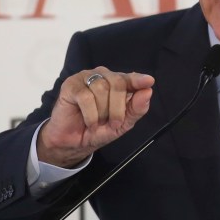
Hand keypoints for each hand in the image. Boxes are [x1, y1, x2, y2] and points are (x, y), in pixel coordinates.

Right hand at [37, 68, 154, 167]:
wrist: (73, 143)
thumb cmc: (99, 130)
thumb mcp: (123, 124)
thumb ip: (136, 109)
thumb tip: (148, 92)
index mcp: (117, 82)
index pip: (130, 78)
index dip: (138, 80)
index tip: (149, 81)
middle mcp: (102, 76)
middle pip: (117, 83)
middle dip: (118, 108)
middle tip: (113, 124)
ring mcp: (85, 78)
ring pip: (101, 89)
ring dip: (102, 112)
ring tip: (98, 123)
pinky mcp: (70, 85)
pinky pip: (86, 97)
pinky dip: (91, 114)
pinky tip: (90, 122)